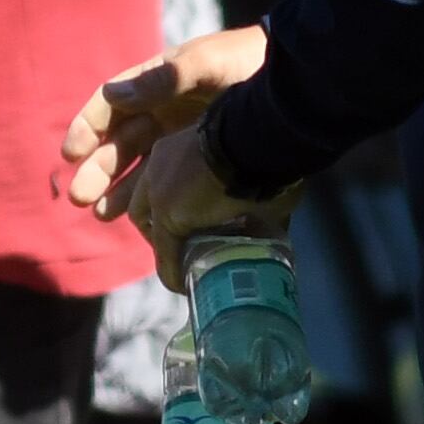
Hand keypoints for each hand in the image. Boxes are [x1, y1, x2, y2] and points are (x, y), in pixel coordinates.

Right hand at [63, 26, 268, 208]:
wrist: (297, 80)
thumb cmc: (249, 61)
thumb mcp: (204, 64)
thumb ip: (162, 79)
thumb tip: (112, 93)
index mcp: (157, 83)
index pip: (110, 107)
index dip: (88, 129)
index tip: (71, 155)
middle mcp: (164, 110)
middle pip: (121, 143)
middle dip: (99, 170)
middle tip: (80, 199)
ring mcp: (184, 136)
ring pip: (142, 167)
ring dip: (121, 190)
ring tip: (103, 215)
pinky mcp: (205, 158)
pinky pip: (171, 181)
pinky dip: (155, 199)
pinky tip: (146, 221)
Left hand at [105, 123, 296, 263]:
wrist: (260, 138)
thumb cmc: (266, 147)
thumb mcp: (253, 166)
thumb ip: (254, 192)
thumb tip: (275, 224)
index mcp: (179, 148)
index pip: (164, 182)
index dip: (176, 207)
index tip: (196, 225)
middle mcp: (160, 166)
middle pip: (148, 205)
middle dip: (164, 230)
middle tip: (189, 248)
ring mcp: (161, 191)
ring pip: (154, 230)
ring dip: (169, 251)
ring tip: (190, 268)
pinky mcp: (168, 216)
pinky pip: (166, 251)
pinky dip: (173, 271)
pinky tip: (184, 285)